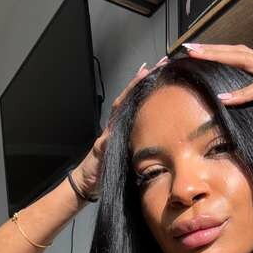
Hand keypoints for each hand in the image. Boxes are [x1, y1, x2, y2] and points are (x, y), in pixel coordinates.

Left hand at [71, 56, 168, 197]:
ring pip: (138, 109)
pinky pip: (141, 124)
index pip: (124, 102)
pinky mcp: (128, 144)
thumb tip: (109, 135)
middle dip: (146, 82)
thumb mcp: (98, 158)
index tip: (145, 71)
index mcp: (112, 128)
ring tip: (164, 78)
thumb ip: (103, 146)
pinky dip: (150, 112)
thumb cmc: (91, 172)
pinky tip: (161, 108)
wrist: (88, 186)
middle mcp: (119, 127)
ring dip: (149, 93)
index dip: (133, 87)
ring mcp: (124, 134)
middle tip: (162, 66)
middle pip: (133, 100)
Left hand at [182, 43, 252, 136]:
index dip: (218, 60)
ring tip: (196, 57)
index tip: (195, 62)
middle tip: (185, 49)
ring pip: (244, 62)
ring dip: (219, 59)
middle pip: (236, 55)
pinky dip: (244, 94)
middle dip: (210, 51)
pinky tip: (225, 98)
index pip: (239, 64)